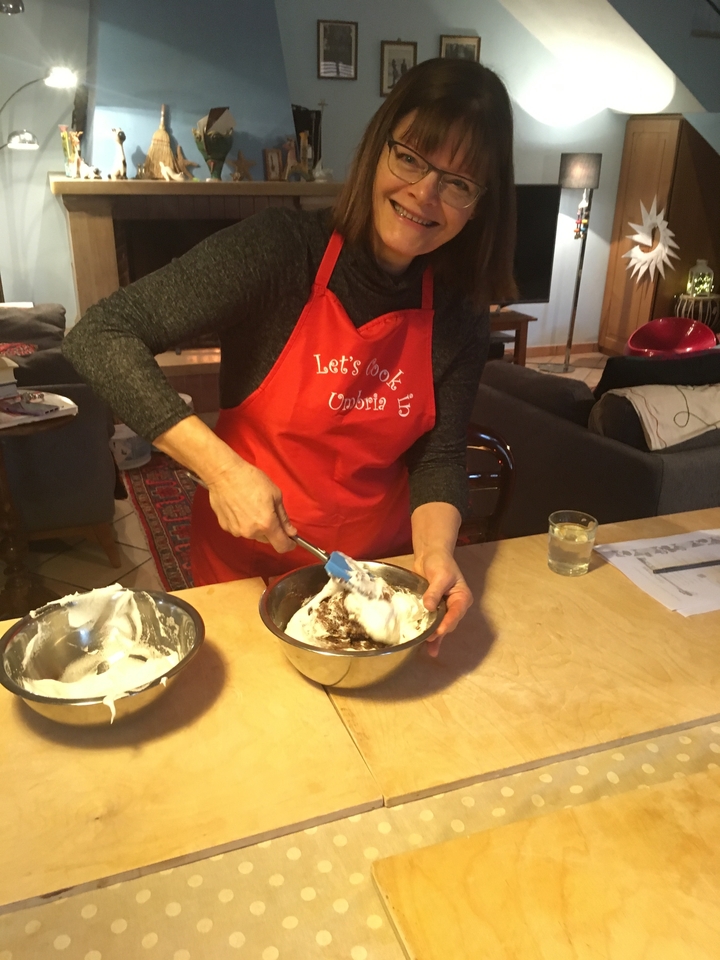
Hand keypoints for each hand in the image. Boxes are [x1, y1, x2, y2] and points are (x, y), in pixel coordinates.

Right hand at [153, 416, 295, 553]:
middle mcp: (251, 532)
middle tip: (269, 512)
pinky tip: (240, 508)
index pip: (281, 546)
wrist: (224, 474)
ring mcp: (236, 531)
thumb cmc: (251, 479)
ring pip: (253, 534)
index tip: (291, 540)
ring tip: (252, 507)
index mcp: (266, 524)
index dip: (288, 545)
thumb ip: (283, 517)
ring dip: (256, 526)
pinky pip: (240, 529)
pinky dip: (243, 522)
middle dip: (271, 530)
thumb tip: (290, 532)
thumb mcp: (275, 494)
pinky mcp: (225, 527)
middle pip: (267, 540)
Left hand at [414, 549, 472, 657]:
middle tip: (427, 639)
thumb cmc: (439, 562)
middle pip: (448, 623)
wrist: (430, 555)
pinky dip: (430, 633)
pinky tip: (426, 647)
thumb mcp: (440, 575)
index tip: (438, 632)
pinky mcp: (433, 609)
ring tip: (430, 651)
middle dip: (439, 632)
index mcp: (462, 597)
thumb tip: (429, 606)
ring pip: (441, 626)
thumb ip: (434, 591)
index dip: (446, 624)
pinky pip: (432, 623)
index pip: (455, 613)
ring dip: (435, 638)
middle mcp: (455, 606)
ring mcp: (444, 609)